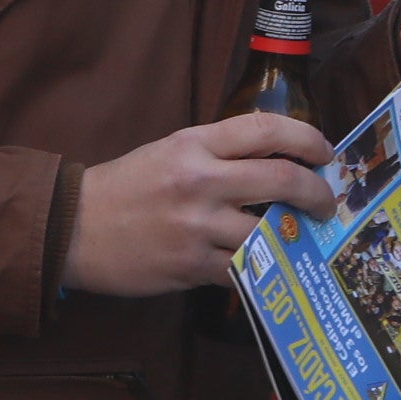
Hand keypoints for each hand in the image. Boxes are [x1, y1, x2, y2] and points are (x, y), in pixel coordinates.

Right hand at [64, 111, 338, 297]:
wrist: (74, 229)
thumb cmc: (126, 186)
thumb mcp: (170, 151)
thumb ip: (219, 151)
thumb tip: (276, 159)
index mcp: (195, 145)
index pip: (266, 130)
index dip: (307, 138)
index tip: (325, 153)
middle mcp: (201, 181)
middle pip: (282, 180)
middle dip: (317, 192)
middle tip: (326, 201)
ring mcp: (198, 226)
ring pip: (270, 231)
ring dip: (294, 235)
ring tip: (301, 236)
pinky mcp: (192, 266)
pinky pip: (245, 269)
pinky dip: (262, 267)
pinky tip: (270, 263)